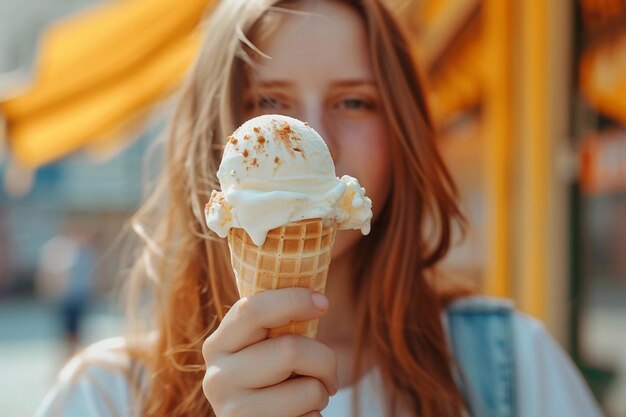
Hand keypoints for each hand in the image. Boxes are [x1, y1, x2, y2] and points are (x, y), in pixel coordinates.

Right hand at [202, 288, 337, 416]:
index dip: (293, 300)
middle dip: (324, 359)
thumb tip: (313, 291)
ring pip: (308, 389)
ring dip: (321, 391)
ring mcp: (234, 412)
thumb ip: (275, 321)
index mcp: (218, 344)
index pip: (252, 309)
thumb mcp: (265, 346)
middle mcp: (217, 378)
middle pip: (291, 349)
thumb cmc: (273, 378)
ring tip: (306, 396)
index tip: (323, 303)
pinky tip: (296, 416)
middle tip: (326, 371)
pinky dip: (315, 415)